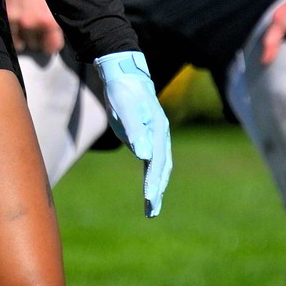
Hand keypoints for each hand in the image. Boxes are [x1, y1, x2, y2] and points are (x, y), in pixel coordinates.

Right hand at [2, 0, 63, 57]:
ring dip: (21, 40)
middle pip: (36, 46)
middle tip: (33, 32)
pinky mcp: (4, 20)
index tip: (48, 47)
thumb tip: (52, 41)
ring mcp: (18, 23)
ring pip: (21, 45)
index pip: (53, 46)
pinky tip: (11, 26)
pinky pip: (9, 38)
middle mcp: (34, 23)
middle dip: (34, 40)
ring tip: (21, 30)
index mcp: (48, 19)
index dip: (50, 47)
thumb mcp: (48, 3)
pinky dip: (10, 35)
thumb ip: (50, 23)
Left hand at [94, 51, 171, 217]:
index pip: (157, 162)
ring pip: (160, 166)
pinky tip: (149, 187)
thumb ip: (135, 131)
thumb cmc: (123, 90)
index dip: (153, 182)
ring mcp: (156, 135)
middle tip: (152, 213)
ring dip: (157, 186)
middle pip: (162, 168)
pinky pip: (152, 160)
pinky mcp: (148, 135)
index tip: (149, 199)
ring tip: (152, 207)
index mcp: (158, 130)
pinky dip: (152, 175)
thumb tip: (144, 156)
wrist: (124, 73)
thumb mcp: (124, 107)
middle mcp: (160, 134)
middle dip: (158, 190)